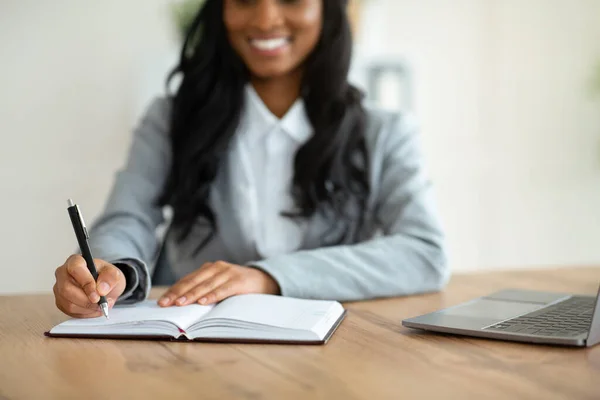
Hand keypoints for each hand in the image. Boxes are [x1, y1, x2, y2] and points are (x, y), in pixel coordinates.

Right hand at [53, 254, 125, 317]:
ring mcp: (59, 289)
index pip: (75, 269)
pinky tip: (94, 309)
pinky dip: (85, 313)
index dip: (86, 283)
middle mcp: (63, 273)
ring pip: (68, 303)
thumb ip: (110, 278)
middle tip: (100, 303)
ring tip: (101, 305)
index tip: (98, 294)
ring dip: (88, 308)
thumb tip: (101, 289)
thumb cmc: (105, 277)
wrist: (104, 287)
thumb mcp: (114, 273)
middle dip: (86, 300)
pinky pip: (70, 312)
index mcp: (75, 261)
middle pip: (67, 289)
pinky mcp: (61, 302)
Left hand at [158, 261, 279, 306]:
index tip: (161, 302)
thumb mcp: (218, 284)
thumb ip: (203, 290)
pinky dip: (212, 296)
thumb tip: (180, 304)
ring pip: (206, 285)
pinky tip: (203, 302)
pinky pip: (223, 289)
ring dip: (192, 295)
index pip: (187, 280)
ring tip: (180, 304)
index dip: (173, 291)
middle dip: (178, 294)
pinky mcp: (238, 281)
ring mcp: (228, 273)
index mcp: (208, 269)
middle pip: (193, 282)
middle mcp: (216, 268)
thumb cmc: (237, 286)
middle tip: (165, 304)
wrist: (264, 280)